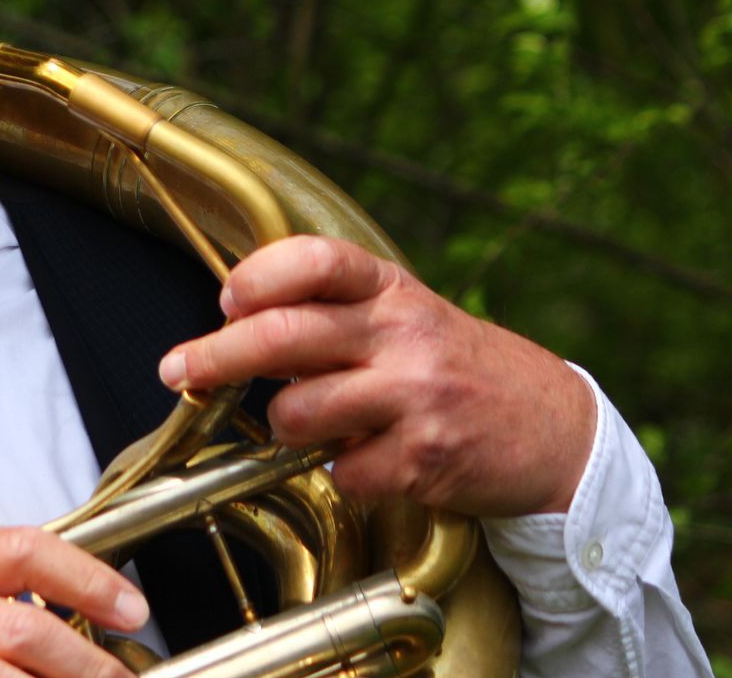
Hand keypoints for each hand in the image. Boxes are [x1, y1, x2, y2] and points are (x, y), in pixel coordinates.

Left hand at [156, 236, 597, 517]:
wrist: (554, 428)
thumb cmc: (456, 367)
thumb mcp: (405, 314)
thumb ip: (334, 311)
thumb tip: (236, 320)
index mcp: (391, 289)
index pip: (314, 259)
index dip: (257, 276)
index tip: (226, 299)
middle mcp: (402, 334)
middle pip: (283, 336)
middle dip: (215, 357)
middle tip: (177, 370)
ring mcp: (415, 396)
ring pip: (298, 412)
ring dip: (284, 426)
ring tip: (308, 424)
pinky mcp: (425, 459)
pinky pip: (342, 472)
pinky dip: (341, 473)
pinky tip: (367, 460)